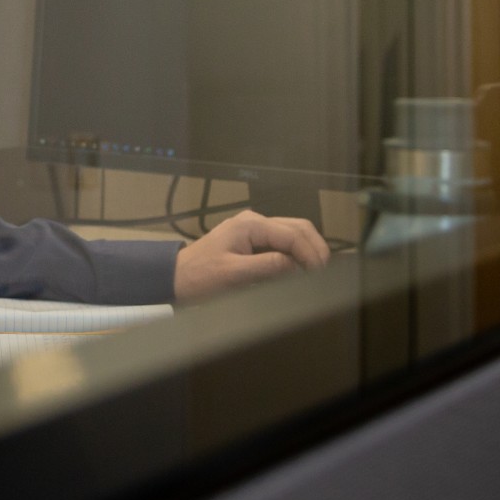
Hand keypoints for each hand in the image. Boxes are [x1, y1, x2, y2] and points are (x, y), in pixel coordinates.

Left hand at [174, 209, 328, 302]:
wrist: (175, 278)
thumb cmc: (200, 277)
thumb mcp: (233, 274)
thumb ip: (266, 266)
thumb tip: (296, 265)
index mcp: (250, 225)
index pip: (292, 234)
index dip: (310, 253)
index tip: (320, 275)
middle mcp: (255, 222)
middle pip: (298, 227)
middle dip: (314, 247)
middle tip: (325, 273)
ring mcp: (253, 231)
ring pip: (292, 233)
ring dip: (307, 249)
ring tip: (316, 272)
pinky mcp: (252, 242)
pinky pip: (281, 243)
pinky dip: (296, 253)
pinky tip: (300, 270)